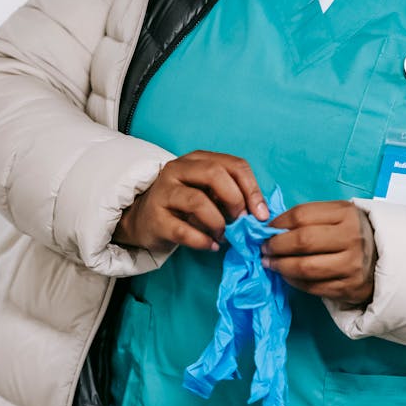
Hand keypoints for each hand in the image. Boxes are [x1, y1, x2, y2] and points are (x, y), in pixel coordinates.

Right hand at [114, 150, 267, 253]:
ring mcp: (164, 191)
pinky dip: (202, 240)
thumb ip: (231, 194)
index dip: (252, 189)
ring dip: (218, 222)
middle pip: (214, 174)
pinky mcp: (155, 217)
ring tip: (222, 236)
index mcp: (198, 159)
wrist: (144, 219)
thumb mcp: (208, 192)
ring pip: (198, 201)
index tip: (261, 214)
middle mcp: (178, 169)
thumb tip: (260, 212)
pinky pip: (183, 230)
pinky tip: (210, 245)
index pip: (234, 164)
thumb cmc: (184, 205)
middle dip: (235, 200)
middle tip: (240, 221)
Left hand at [263, 201, 375, 305]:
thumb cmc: (351, 233)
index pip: (302, 215)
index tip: (266, 229)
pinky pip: (312, 287)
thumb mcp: (338, 215)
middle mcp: (351, 238)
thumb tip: (272, 228)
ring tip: (270, 263)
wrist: (384, 258)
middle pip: (303, 241)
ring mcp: (351, 265)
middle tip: (264, 249)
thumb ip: (310, 218)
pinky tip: (287, 275)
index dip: (278, 223)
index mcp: (346, 214)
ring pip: (305, 268)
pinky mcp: (348, 288)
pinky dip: (293, 281)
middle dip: (276, 246)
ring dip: (280, 266)